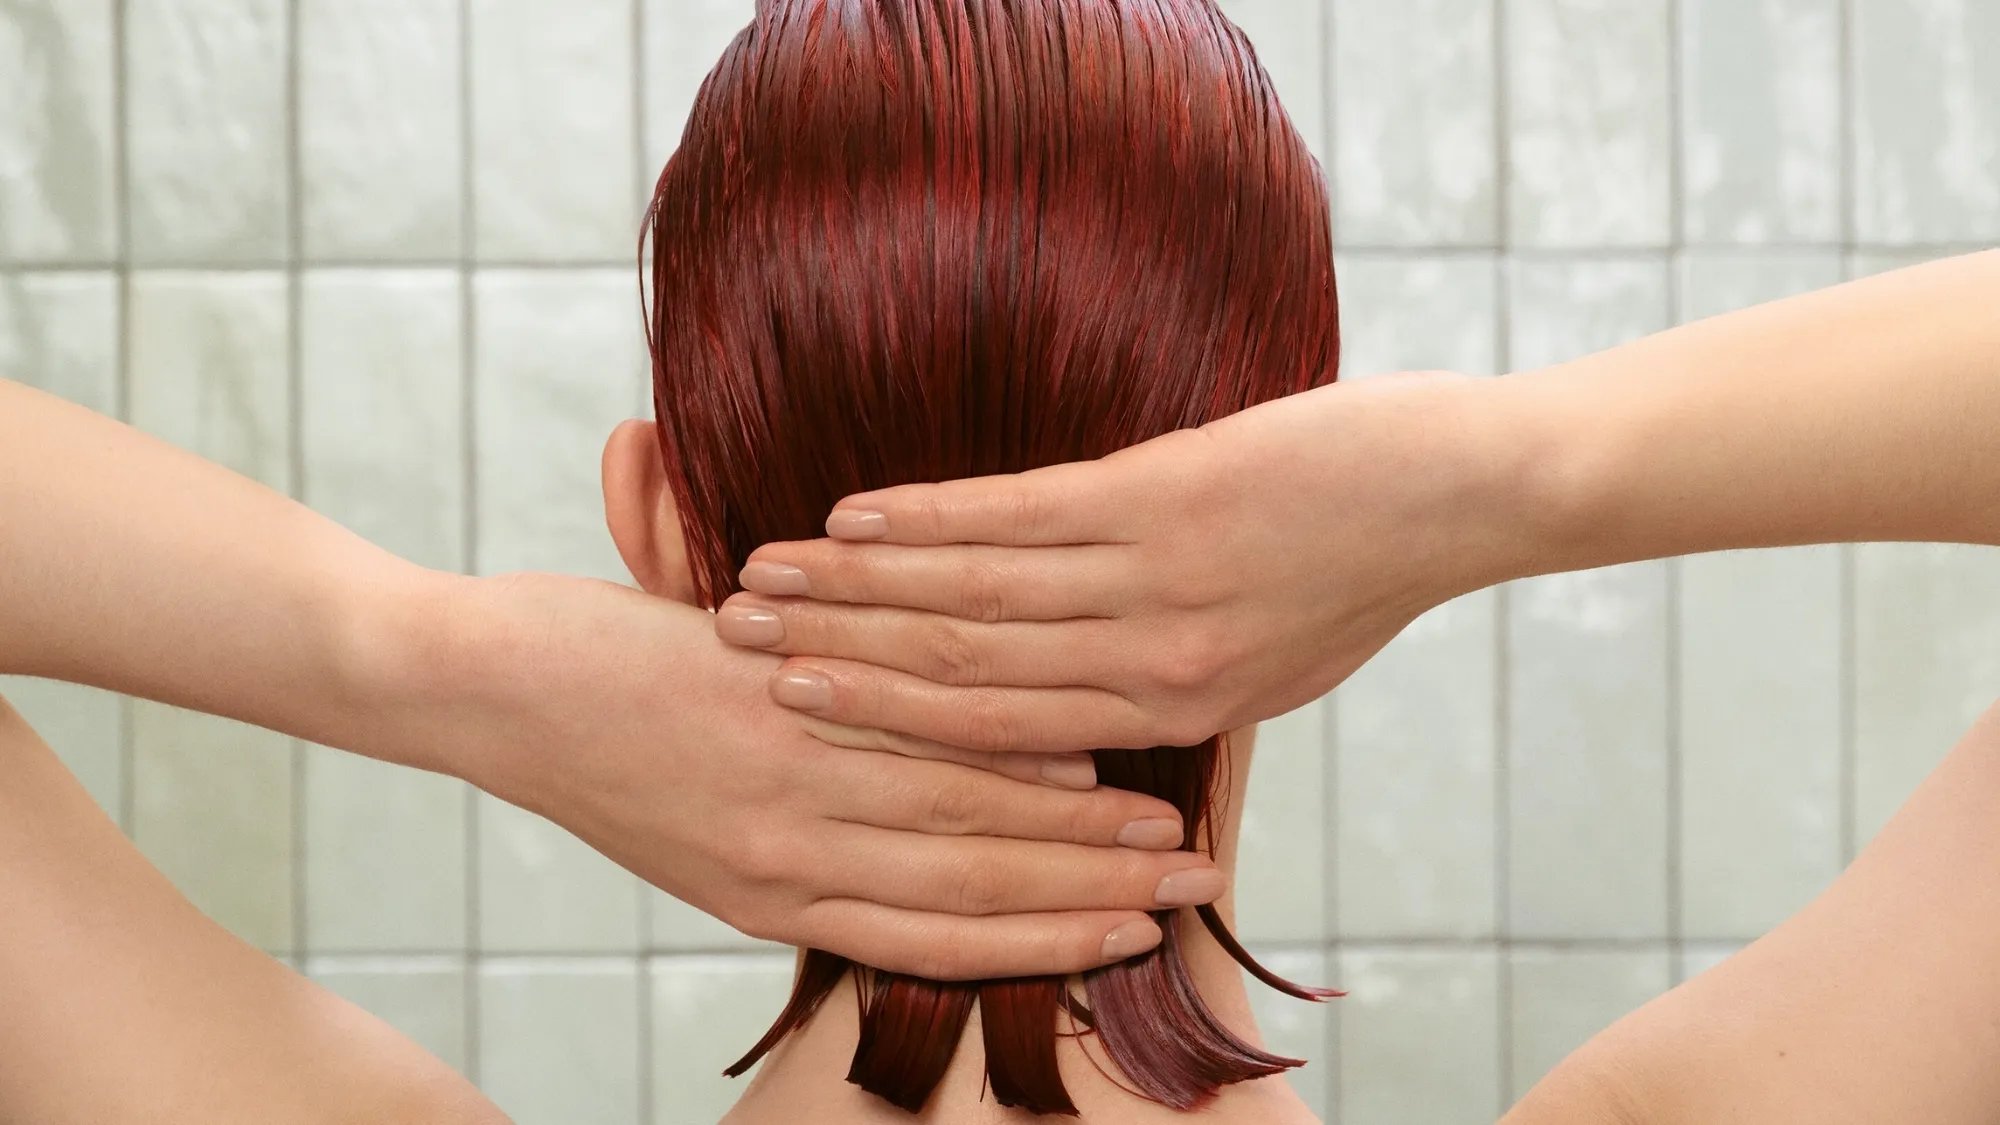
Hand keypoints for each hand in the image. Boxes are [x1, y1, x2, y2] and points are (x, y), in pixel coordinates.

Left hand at [388, 571, 1216, 979]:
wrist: (483, 691)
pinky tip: (1077, 768)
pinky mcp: (765, 724)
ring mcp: (778, 800)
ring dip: (1077, 845)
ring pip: (960, 834)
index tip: (1134, 943)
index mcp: (775, 901)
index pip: (939, 942)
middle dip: (1092, 904)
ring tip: (1165, 837)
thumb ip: (813, 820)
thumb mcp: (711, 816)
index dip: (1045, 945)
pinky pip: (909, 751)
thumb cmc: (603, 743)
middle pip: (971, 896)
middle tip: (1192, 898)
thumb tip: (910, 816)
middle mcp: (786, 871)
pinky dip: (1000, 767)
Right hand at [713, 373, 1535, 750]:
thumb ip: (1167, 680)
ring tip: (768, 575)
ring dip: (859, 591)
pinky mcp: (1171, 503)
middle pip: (961, 680)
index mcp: (1169, 717)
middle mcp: (1151, 673)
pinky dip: (932, 521)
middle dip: (839, 661)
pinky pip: (1023, 520)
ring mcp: (1159, 589)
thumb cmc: (1362, 570)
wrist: (1465, 495)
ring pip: (975, 605)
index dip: (883, 721)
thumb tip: (1082, 695)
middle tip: (738, 644)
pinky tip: (861, 515)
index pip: (997, 736)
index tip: (793, 704)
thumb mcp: (1266, 660)